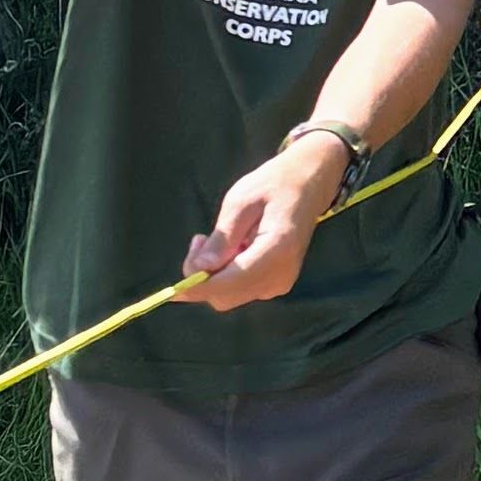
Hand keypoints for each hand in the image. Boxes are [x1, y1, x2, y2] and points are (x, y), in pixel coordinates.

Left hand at [184, 125, 351, 307]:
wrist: (308, 185)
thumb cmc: (273, 185)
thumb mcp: (241, 201)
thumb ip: (222, 237)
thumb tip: (200, 268)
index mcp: (276, 250)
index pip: (231, 282)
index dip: (198, 289)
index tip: (172, 291)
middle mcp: (281, 274)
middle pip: (227, 296)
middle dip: (203, 277)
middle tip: (199, 240)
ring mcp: (281, 282)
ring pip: (231, 295)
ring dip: (214, 275)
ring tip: (216, 240)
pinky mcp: (277, 283)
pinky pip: (241, 289)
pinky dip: (226, 275)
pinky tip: (232, 249)